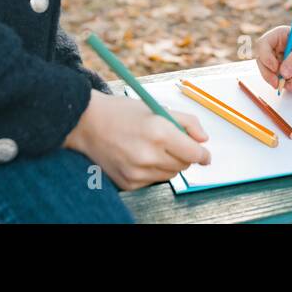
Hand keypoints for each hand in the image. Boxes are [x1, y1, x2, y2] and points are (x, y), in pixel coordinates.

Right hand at [62, 90, 210, 190]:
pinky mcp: (128, 183)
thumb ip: (186, 122)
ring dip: (168, 163)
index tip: (205, 155)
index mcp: (159, 132)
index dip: (203, 154)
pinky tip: (138, 156)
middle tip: (171, 142)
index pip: (194, 154)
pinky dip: (151, 171)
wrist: (86, 124)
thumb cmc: (122, 113)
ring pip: (169, 175)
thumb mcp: (157, 108)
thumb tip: (204, 140)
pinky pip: (152, 181)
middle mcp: (149, 155)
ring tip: (150, 147)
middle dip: (183, 155)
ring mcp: (137, 172)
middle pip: (183, 165)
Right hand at [255, 25, 291, 92]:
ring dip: (280, 83)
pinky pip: (284, 84)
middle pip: (263, 63)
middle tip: (276, 83)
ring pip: (272, 76)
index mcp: (281, 37)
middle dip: (268, 74)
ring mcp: (285, 64)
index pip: (263, 45)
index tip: (274, 66)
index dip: (265, 56)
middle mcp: (279, 50)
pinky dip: (290, 87)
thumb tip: (283, 72)